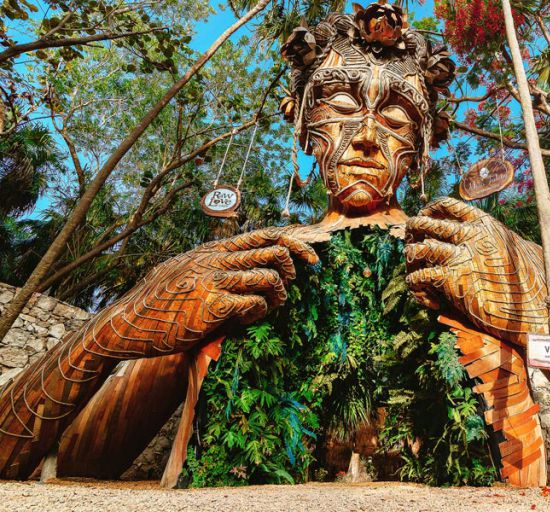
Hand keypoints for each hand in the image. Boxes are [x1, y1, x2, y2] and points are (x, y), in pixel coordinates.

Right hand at [87, 227, 318, 357]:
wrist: (128, 323)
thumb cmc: (159, 303)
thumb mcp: (186, 272)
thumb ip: (214, 266)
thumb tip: (243, 269)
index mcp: (212, 250)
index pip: (265, 235)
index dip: (295, 244)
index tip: (311, 260)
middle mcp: (216, 259)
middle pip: (274, 251)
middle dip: (291, 270)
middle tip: (285, 289)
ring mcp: (215, 280)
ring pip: (269, 276)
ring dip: (276, 295)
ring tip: (264, 308)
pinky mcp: (214, 305)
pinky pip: (255, 305)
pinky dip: (257, 314)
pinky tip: (242, 321)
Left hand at [405, 197, 536, 344]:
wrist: (534, 310)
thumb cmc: (531, 284)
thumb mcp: (520, 249)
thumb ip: (501, 239)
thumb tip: (502, 237)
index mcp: (485, 224)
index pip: (446, 205)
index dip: (428, 210)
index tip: (422, 219)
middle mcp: (470, 235)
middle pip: (424, 223)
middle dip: (412, 233)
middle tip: (412, 248)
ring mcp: (460, 255)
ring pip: (417, 249)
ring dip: (411, 263)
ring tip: (416, 277)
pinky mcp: (451, 279)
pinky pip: (418, 277)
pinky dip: (417, 289)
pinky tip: (430, 301)